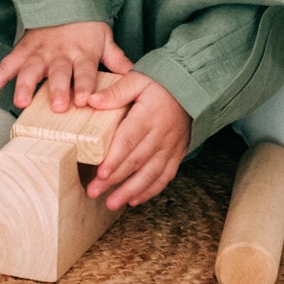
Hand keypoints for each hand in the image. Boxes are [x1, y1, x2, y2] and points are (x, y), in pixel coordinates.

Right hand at [0, 23, 130, 114]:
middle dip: (57, 89)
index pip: (85, 72)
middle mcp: (59, 54)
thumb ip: (119, 61)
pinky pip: (5, 66)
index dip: (84, 85)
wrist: (62, 0)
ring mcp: (38, 53)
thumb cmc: (86, 28)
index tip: (84, 100)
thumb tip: (139, 76)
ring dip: (25, 86)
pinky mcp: (22, 51)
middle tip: (57, 106)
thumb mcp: (105, 40)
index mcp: (82, 53)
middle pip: (58, 73)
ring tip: (21, 102)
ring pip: (30, 70)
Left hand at [83, 71, 191, 208]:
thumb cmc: (160, 83)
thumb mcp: (136, 80)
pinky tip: (134, 200)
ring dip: (130, 191)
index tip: (100, 173)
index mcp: (147, 116)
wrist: (192, 88)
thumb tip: (90, 100)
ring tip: (111, 204)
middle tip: (94, 192)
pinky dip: (150, 191)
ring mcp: (170, 147)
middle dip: (114, 180)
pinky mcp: (177, 154)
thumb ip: (115, 92)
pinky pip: (164, 177)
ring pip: (150, 174)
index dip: (115, 159)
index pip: (128, 141)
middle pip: (135, 162)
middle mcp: (160, 135)